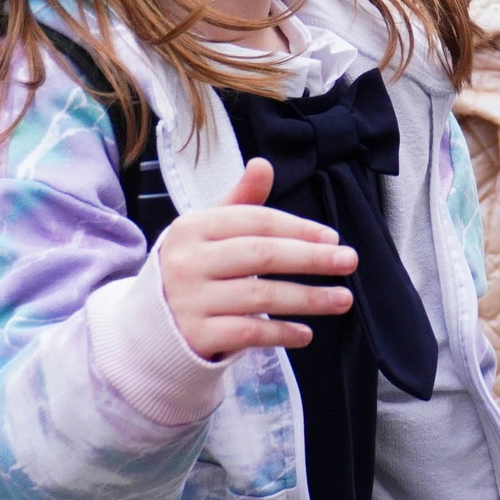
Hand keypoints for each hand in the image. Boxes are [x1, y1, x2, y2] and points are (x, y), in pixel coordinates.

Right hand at [157, 160, 355, 357]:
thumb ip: (240, 201)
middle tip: (349, 261)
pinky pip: (248, 332)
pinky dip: (281, 333)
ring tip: (343, 299)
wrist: (150, 324)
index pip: (255, 222)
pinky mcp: (196, 335)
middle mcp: (187, 261)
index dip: (298, 228)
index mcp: (192, 228)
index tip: (333, 238)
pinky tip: (306, 334)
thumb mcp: (209, 231)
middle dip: (311, 259)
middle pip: (261, 255)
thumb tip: (263, 164)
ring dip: (308, 298)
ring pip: (260, 296)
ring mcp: (189, 300)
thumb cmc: (193, 269)